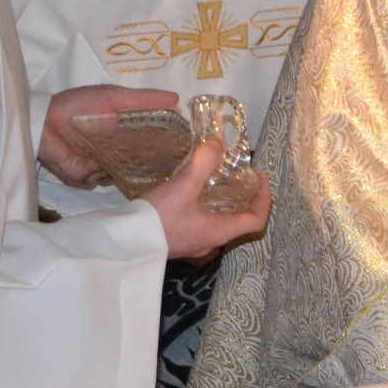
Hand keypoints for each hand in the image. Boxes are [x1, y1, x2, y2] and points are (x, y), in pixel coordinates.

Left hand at [39, 84, 180, 188]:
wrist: (44, 118)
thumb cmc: (79, 104)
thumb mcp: (115, 96)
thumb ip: (144, 99)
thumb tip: (177, 98)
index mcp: (123, 136)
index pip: (149, 145)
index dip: (163, 147)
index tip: (181, 149)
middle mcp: (114, 155)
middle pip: (138, 165)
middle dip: (149, 165)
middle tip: (164, 165)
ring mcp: (98, 168)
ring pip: (119, 176)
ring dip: (123, 169)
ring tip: (131, 162)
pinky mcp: (81, 178)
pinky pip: (97, 181)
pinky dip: (99, 172)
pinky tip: (100, 162)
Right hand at [143, 136, 271, 260]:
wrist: (123, 244)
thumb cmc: (158, 219)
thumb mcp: (184, 186)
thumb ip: (204, 163)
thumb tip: (219, 143)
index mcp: (219, 232)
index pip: (256, 220)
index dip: (264, 198)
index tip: (260, 177)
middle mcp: (210, 241)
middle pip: (239, 221)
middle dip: (245, 198)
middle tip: (240, 176)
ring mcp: (193, 243)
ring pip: (219, 223)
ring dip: (224, 203)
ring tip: (217, 179)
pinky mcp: (177, 240)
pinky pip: (202, 223)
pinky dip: (206, 207)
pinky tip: (191, 192)